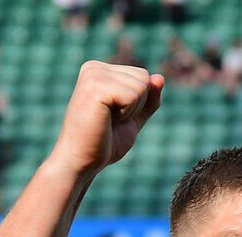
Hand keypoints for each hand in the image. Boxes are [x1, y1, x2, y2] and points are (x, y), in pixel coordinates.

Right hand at [52, 61, 163, 178]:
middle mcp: (94, 67)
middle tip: (110, 121)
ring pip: (141, 85)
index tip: (113, 117)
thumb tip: (160, 78)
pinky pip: (133, 95)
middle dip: (136, 106)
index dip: (137, 104)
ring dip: (131, 111)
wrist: (81, 163)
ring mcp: (93, 74)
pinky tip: (105, 120)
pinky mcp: (95, 86)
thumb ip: (147, 101)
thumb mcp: (132, 121)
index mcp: (100, 71)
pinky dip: (127, 114)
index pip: (142, 76)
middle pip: (143, 77)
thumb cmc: (103, 145)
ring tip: (106, 121)